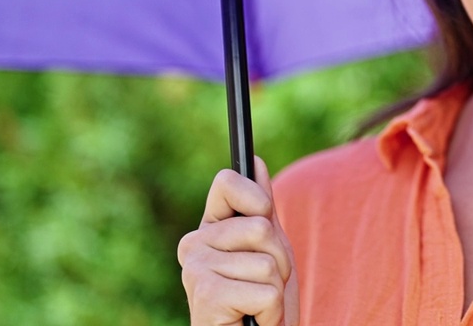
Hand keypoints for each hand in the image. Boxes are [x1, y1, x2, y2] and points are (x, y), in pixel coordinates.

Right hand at [178, 157, 299, 325]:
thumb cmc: (260, 297)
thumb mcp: (268, 247)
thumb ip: (261, 208)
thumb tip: (255, 162)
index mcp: (209, 228)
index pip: (227, 182)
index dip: (257, 198)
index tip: (265, 216)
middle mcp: (194, 244)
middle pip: (261, 227)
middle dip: (278, 259)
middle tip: (263, 282)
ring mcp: (195, 270)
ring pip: (267, 263)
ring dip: (275, 289)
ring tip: (256, 304)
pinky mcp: (206, 297)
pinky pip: (265, 292)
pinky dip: (270, 311)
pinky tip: (251, 318)